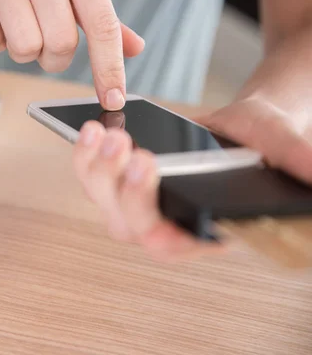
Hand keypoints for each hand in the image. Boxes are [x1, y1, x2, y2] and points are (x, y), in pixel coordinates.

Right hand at [0, 0, 144, 109]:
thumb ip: (97, 10)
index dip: (109, 66)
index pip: (101, 22)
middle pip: (61, 43)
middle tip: (47, 46)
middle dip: (55, 59)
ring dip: (24, 51)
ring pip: (24, 47)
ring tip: (17, 25)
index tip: (113, 98)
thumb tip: (133, 47)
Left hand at [72, 28, 311, 261]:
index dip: (162, 239)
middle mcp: (163, 222)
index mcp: (201, 229)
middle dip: (127, 192)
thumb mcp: (280, 145)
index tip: (156, 219)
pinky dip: (85, 154)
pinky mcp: (117, 176)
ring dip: (98, 170)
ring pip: (102, 199)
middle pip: (130, 224)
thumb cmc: (260, 143)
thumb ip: (296, 159)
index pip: (174, 247)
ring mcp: (135, 201)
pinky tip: (91, 129)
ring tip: (106, 135)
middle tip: (135, 154)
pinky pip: (91, 173)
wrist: (238, 129)